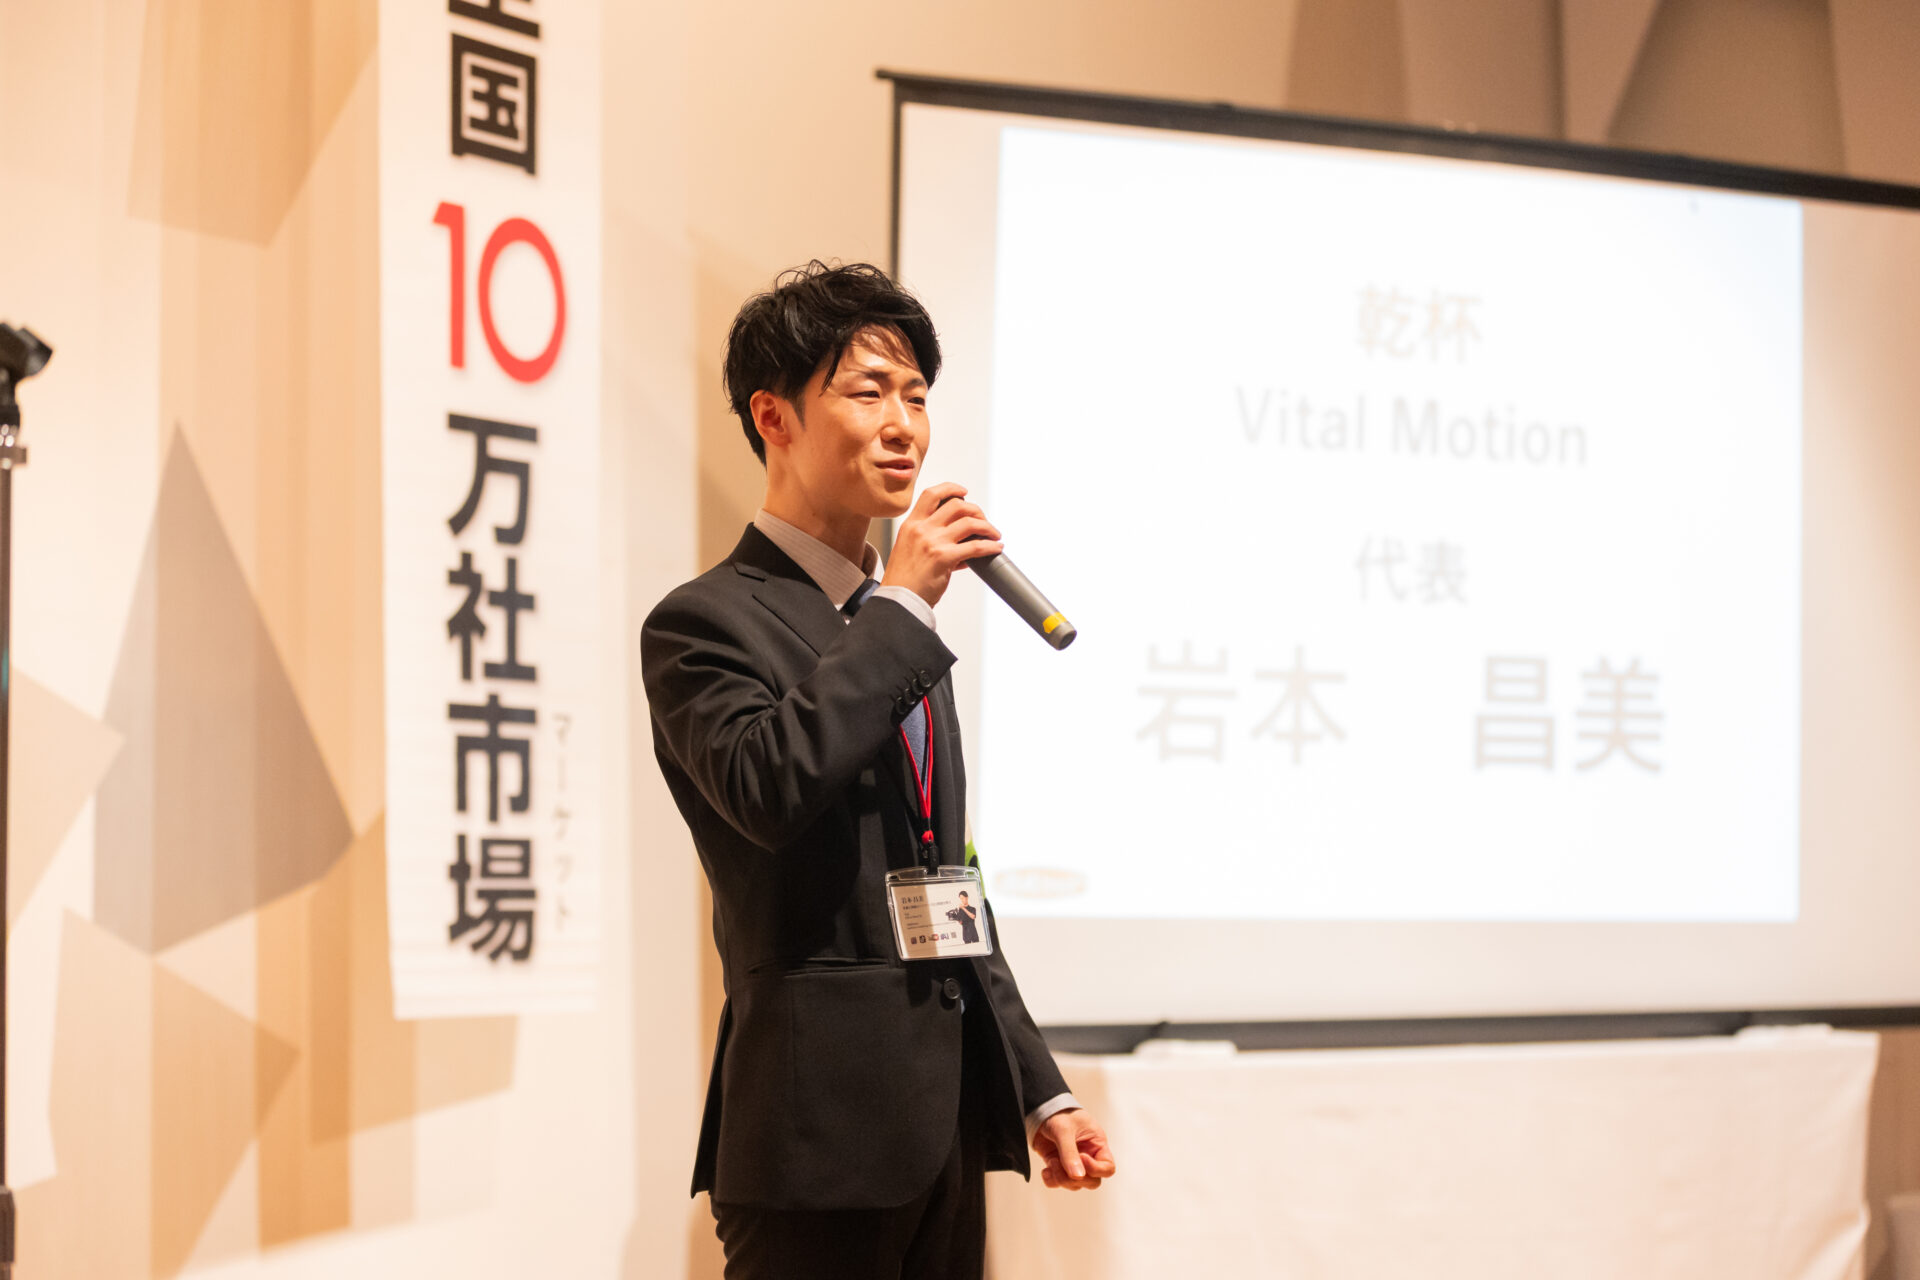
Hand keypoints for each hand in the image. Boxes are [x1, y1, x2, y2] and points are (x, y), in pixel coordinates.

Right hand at [881, 482, 1002, 607]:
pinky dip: (990, 546)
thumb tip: (962, 543)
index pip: (931, 494)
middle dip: (976, 511)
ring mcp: (933, 542)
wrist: (898, 600)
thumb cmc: (905, 580)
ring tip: (995, 535)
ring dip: (988, 527)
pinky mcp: (944, 558)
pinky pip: (975, 547)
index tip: (964, 491)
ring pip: (969, 523)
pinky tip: (996, 548)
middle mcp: (921, 529)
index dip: (951, 488)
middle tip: (984, 522)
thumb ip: (932, 541)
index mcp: (911, 524)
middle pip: (957, 505)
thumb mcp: (910, 551)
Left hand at [1032, 1109, 1114, 1190]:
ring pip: (1074, 1185)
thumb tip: (1077, 1177)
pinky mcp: (1058, 1166)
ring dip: (1061, 1179)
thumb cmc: (1059, 1114)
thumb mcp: (1064, 1130)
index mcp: (1097, 1145)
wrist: (1040, 1109)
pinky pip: (1058, 1183)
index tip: (1082, 1157)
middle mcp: (1088, 1157)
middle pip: (1092, 1182)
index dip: (1097, 1170)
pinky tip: (1045, 1170)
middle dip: (1077, 1179)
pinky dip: (1051, 1181)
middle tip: (1061, 1164)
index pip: (1108, 1168)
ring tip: (1051, 1162)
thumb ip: (1069, 1152)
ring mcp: (1072, 1163)